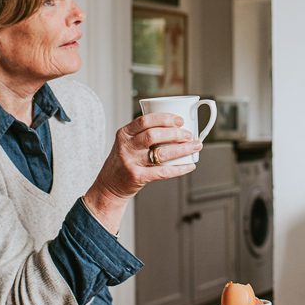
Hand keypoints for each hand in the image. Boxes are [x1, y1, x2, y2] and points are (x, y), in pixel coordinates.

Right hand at [83, 112, 201, 231]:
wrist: (109, 186)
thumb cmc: (124, 162)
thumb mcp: (127, 144)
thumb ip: (144, 135)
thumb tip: (177, 128)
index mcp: (124, 134)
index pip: (144, 121)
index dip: (164, 118)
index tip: (179, 120)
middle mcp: (126, 147)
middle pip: (153, 135)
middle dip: (175, 133)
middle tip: (189, 134)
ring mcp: (131, 162)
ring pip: (161, 153)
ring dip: (182, 149)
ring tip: (195, 146)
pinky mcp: (137, 177)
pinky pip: (163, 172)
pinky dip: (179, 169)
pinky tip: (190, 166)